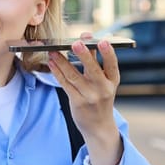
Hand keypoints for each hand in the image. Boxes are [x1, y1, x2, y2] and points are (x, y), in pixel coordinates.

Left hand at [47, 32, 122, 164]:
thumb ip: (96, 62)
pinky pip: (65, 85)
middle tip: (76, 43)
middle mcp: (103, 89)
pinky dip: (57, 72)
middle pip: (93, 70)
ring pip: (74, 76)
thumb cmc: (101, 98)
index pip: (112, 65)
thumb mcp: (104, 82)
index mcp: (113, 81)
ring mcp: (90, 97)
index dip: (108, 53)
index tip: (103, 40)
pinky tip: (51, 63)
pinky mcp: (77, 102)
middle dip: (84, 55)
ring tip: (53, 51)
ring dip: (62, 62)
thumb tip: (86, 39)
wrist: (99, 126)